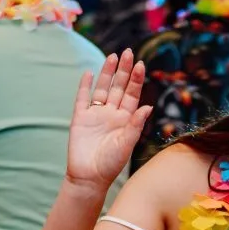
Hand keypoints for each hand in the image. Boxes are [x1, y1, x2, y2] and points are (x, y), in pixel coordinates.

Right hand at [66, 50, 150, 188]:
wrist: (88, 177)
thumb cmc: (110, 164)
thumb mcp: (126, 145)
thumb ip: (135, 125)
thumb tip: (148, 107)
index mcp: (126, 119)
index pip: (133, 95)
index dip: (136, 80)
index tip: (140, 65)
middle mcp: (112, 114)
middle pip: (119, 87)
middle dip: (124, 70)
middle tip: (129, 52)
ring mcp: (96, 114)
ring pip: (102, 89)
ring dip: (107, 73)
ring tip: (113, 56)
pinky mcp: (80, 118)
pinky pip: (82, 98)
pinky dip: (84, 86)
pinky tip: (88, 73)